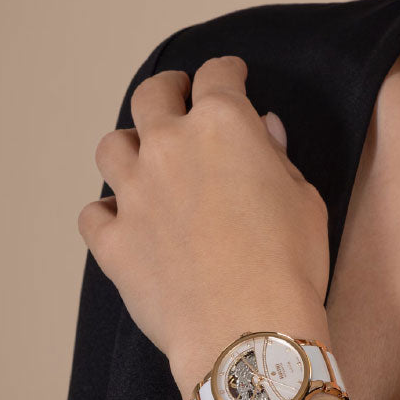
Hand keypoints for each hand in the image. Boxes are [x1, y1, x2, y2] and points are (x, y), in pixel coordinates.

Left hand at [77, 55, 331, 392]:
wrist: (247, 327)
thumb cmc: (290, 263)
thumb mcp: (305, 200)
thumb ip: (277, 160)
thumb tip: (263, 133)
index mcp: (223, 126)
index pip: (217, 76)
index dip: (226, 71)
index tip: (231, 74)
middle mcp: (169, 147)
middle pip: (152, 96)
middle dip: (168, 90)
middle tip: (178, 96)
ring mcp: (134, 193)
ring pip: (113, 147)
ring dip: (131, 147)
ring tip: (146, 161)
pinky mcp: (113, 241)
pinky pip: (94, 213)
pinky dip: (109, 211)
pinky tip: (125, 221)